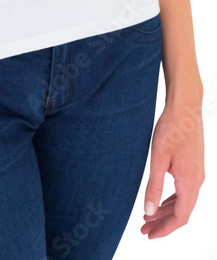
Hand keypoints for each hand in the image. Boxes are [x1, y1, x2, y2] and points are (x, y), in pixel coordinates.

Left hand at [140, 98, 204, 237]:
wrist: (186, 107)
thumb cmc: (171, 129)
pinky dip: (172, 200)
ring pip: (184, 202)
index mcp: (189, 182)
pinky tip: (161, 200)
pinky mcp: (194, 167)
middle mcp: (197, 181)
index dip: (165, 229)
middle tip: (144, 229)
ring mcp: (198, 174)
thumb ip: (153, 185)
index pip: (180, 217)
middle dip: (163, 223)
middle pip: (182, 212)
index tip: (149, 235)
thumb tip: (149, 212)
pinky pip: (185, 191)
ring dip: (167, 211)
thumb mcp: (158, 157)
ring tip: (149, 217)